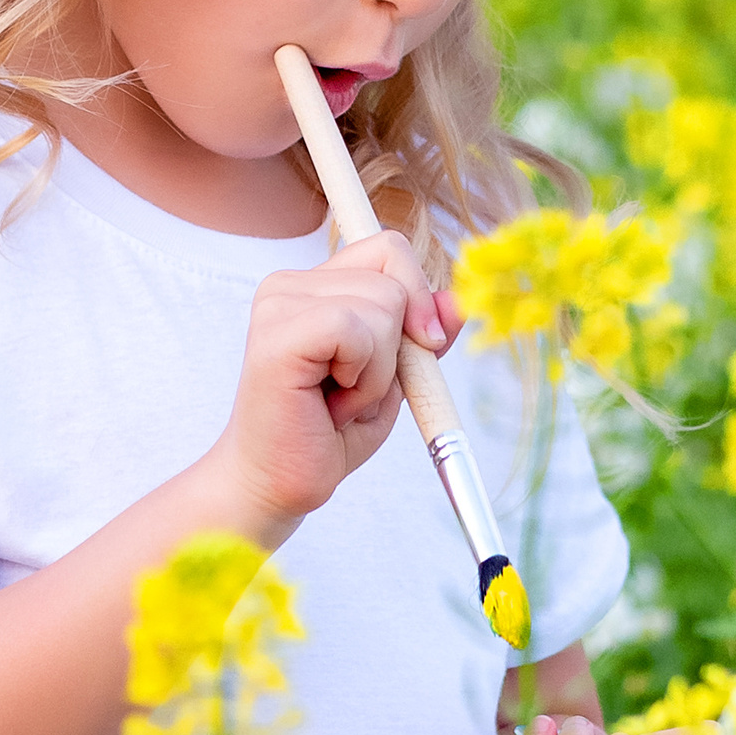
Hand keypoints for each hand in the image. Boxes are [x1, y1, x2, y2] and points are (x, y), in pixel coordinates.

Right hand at [205, 232, 461, 535]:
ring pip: (383, 304)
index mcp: (313, 286)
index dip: (419, 295)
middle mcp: (289, 285)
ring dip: (380, 370)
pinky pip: (357, 329)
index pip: (388, 248)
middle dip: (399, 345)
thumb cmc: (327, 434)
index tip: (424, 346)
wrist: (278, 487)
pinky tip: (332, 404)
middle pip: (393, 274)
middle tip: (355, 390)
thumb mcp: (393, 376)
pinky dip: (364, 376)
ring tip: (340, 401)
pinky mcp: (277, 335)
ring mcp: (278, 305)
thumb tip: (458, 301)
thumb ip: (422, 334)